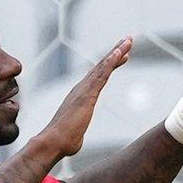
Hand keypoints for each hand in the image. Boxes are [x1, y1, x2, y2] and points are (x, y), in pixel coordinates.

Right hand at [38, 36, 132, 156]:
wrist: (53, 142)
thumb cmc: (62, 142)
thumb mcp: (74, 135)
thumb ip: (76, 133)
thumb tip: (74, 140)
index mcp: (79, 97)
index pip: (97, 77)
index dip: (109, 65)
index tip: (120, 56)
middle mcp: (80, 89)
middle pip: (101, 67)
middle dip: (115, 53)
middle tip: (127, 41)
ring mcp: (84, 89)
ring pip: (103, 66)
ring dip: (117, 52)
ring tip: (128, 40)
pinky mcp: (88, 93)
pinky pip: (102, 74)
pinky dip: (111, 61)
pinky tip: (120, 52)